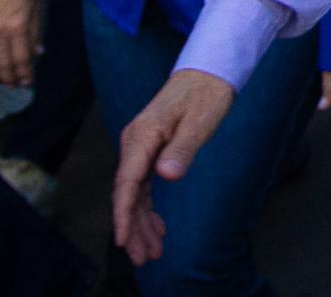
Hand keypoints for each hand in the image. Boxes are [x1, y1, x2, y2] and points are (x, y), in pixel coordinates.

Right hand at [0, 0, 40, 86]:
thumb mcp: (35, 8)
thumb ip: (34, 33)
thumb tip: (37, 53)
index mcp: (18, 26)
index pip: (21, 59)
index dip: (24, 73)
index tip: (27, 83)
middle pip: (3, 63)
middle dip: (10, 78)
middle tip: (14, 86)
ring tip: (3, 75)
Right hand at [114, 69, 235, 264]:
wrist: (207, 71)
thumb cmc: (206, 92)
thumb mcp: (200, 120)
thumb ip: (183, 148)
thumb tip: (165, 175)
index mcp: (143, 135)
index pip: (127, 181)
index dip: (123, 213)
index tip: (123, 240)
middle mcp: (136, 142)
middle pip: (128, 192)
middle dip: (133, 227)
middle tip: (144, 258)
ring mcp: (141, 146)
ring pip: (134, 192)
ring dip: (141, 222)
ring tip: (152, 251)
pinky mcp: (150, 150)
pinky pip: (143, 184)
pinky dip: (148, 207)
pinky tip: (157, 227)